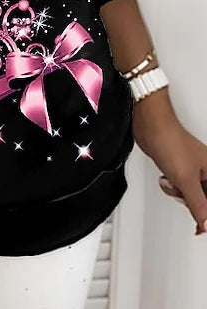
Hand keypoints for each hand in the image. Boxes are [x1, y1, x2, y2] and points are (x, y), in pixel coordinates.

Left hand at [132, 89, 206, 235]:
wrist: (151, 126)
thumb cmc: (171, 142)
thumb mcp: (187, 180)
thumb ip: (199, 206)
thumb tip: (206, 225)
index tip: (200, 226)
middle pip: (205, 201)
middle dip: (191, 201)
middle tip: (183, 192)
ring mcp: (193, 169)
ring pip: (191, 196)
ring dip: (178, 192)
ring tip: (172, 180)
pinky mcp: (179, 168)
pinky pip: (179, 187)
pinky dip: (171, 185)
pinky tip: (166, 176)